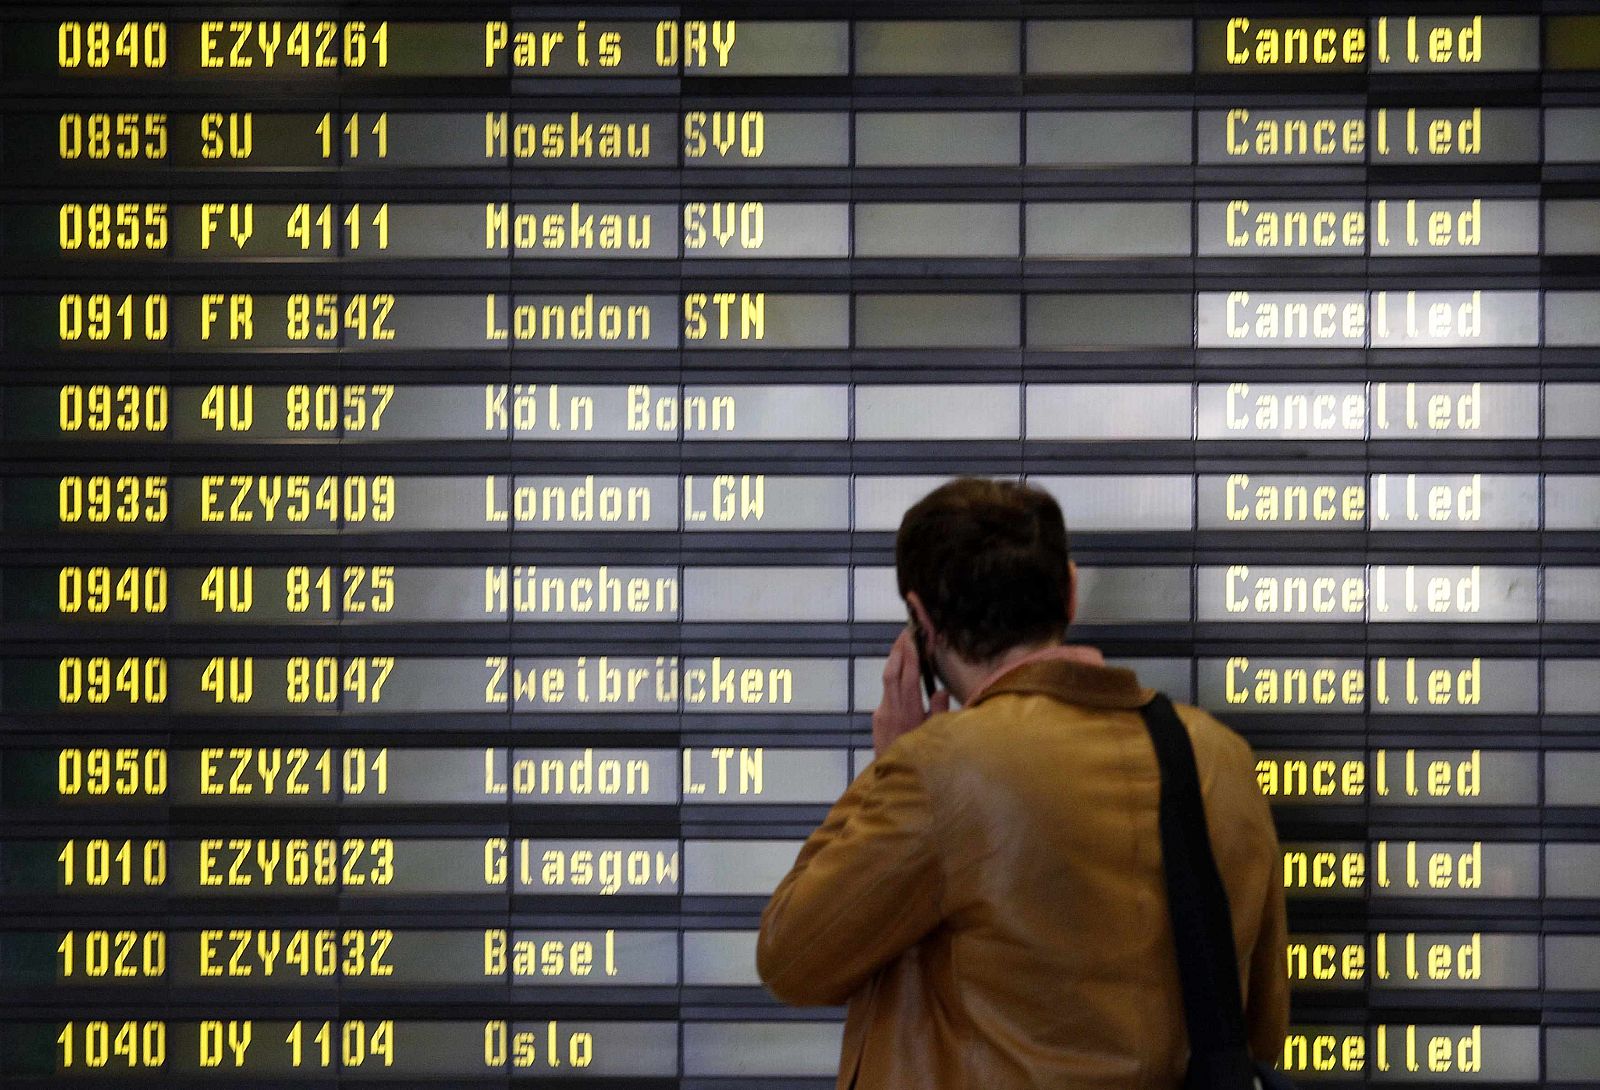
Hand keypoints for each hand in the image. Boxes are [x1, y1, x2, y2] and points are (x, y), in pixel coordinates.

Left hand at [872, 627, 949, 757]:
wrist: (892, 783)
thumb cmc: (920, 763)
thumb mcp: (935, 738)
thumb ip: (938, 712)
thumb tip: (941, 690)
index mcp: (909, 713)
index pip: (908, 678)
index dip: (910, 656)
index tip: (912, 638)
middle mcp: (892, 710)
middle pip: (892, 673)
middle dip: (898, 651)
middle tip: (906, 632)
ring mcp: (882, 714)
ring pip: (887, 682)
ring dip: (895, 662)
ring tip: (903, 645)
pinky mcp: (877, 719)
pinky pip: (887, 694)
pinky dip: (895, 679)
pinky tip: (902, 673)